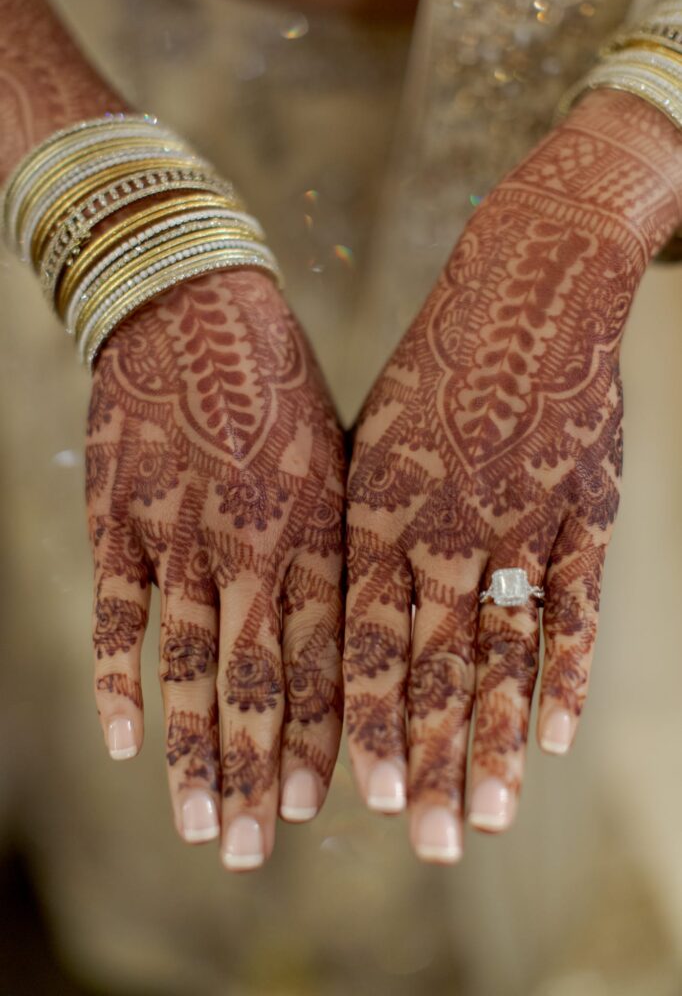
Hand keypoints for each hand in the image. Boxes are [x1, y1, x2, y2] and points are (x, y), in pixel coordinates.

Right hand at [86, 268, 344, 870]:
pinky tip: (125, 741)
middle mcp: (258, 539)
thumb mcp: (335, 453)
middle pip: (264, 676)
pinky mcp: (119, 514)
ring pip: (191, 662)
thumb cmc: (279, 381)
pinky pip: (121, 610)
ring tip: (204, 825)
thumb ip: (340, 540)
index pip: (330, 651)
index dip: (331, 732)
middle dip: (266, 771)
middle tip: (262, 851)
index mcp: (323, 522)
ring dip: (198, 749)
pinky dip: (122, 678)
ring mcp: (183, 529)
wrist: (192, 302)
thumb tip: (353, 628)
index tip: (333, 803)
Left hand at [344, 90, 681, 861]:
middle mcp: (447, 526)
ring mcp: (520, 521)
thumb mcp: (373, 440)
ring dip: (493, 741)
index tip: (355, 797)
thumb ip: (364, 529)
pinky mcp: (583, 509)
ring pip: (504, 653)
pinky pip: (574, 605)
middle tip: (424, 844)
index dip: (363, 721)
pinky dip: (564, 672)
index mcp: (381, 508)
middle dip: (426, 761)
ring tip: (487, 818)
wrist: (529, 288)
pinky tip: (550, 734)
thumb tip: (343, 616)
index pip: (367, 639)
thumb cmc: (434, 369)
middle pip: (435, 665)